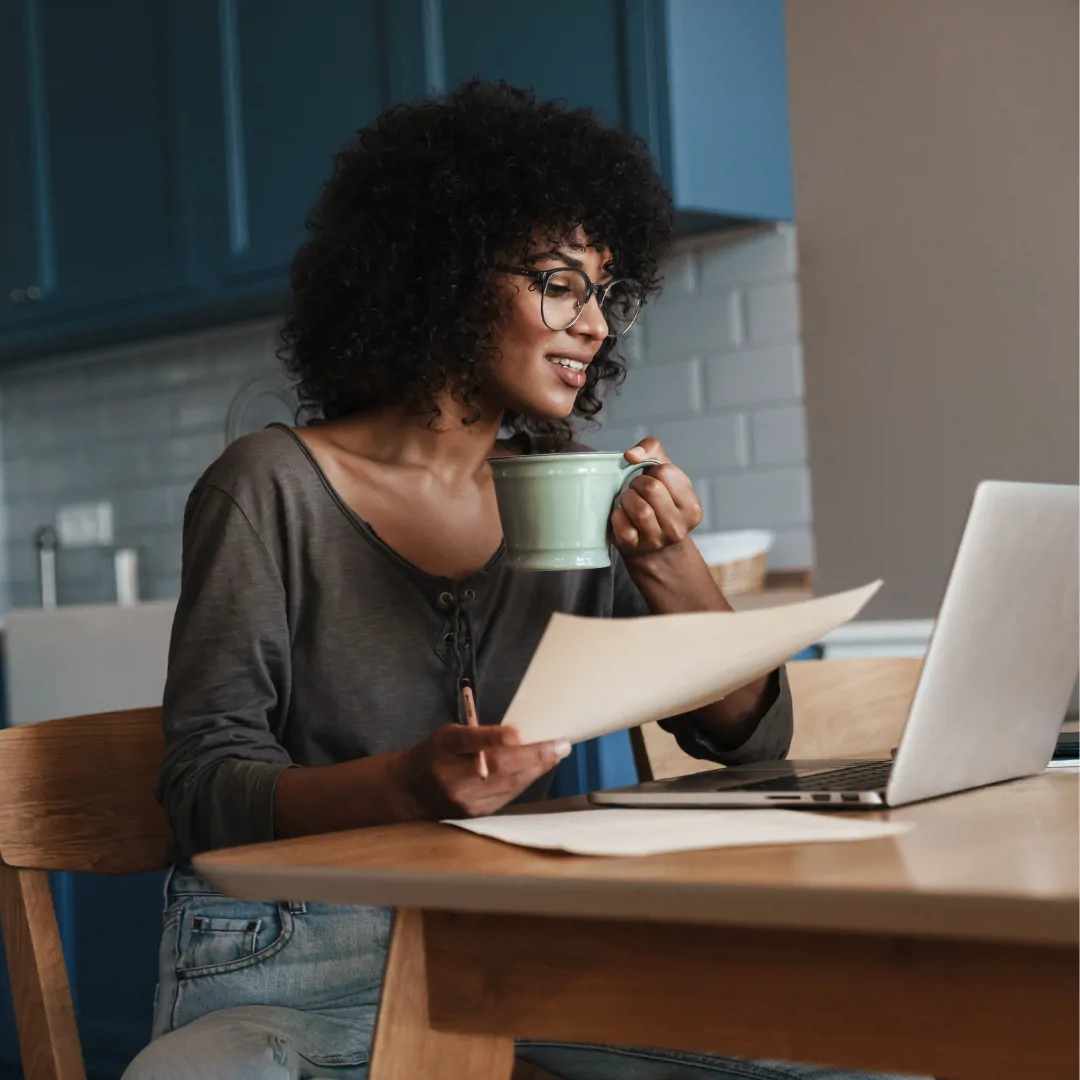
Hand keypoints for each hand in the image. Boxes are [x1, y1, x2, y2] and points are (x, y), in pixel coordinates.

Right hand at [403, 724, 570, 818]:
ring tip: (556, 754)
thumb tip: (517, 736)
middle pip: (498, 767)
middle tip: (560, 746)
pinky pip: (508, 795)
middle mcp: (453, 777)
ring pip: (508, 784)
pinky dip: (525, 781)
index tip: (518, 734)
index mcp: (443, 748)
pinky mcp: (476, 814)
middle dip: (534, 756)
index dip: (494, 738)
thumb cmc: (435, 754)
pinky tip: (538, 769)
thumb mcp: (448, 734)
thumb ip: (477, 734)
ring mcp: (465, 800)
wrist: (411, 792)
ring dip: (536, 769)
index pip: (470, 741)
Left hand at [611, 438, 703, 562]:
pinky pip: (620, 522)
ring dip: (627, 498)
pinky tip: (623, 515)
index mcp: (692, 507)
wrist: (655, 548)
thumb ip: (652, 450)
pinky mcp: (634, 547)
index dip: (653, 471)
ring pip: (639, 508)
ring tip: (630, 501)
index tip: (653, 481)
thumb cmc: (660, 503)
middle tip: (637, 490)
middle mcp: (678, 527)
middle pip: (651, 488)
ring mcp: (656, 540)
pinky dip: (617, 514)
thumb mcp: (666, 475)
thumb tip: (631, 455)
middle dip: (638, 483)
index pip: (666, 472)